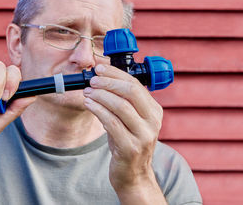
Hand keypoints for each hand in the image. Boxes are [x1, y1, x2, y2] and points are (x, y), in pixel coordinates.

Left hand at [83, 64, 165, 202]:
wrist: (133, 174)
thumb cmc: (128, 142)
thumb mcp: (130, 119)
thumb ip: (123, 101)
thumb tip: (102, 77)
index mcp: (154, 111)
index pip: (136, 84)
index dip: (116, 74)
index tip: (99, 68)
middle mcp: (153, 122)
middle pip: (131, 92)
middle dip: (109, 82)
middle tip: (93, 80)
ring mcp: (143, 136)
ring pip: (121, 106)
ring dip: (100, 95)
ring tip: (87, 92)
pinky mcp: (131, 148)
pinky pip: (112, 123)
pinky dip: (98, 110)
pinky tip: (88, 104)